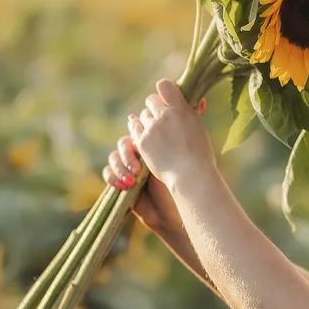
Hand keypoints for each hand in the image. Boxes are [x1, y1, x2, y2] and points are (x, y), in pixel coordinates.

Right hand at [102, 94, 207, 235]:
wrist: (180, 207)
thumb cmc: (188, 177)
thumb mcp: (190, 147)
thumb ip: (190, 123)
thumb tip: (201, 101)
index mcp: (154, 140)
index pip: (138, 126)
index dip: (139, 131)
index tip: (145, 141)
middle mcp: (139, 151)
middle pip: (124, 140)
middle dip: (129, 150)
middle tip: (138, 163)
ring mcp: (129, 166)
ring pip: (114, 156)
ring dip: (122, 165)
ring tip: (133, 178)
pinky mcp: (121, 181)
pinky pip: (107, 173)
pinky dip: (114, 177)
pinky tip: (126, 185)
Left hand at [128, 79, 215, 189]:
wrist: (191, 175)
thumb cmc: (201, 154)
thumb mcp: (199, 128)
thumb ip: (193, 113)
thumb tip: (199, 100)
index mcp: (181, 109)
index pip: (164, 86)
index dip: (164, 91)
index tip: (167, 99)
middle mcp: (164, 115)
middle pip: (151, 101)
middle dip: (155, 108)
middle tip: (161, 118)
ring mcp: (151, 128)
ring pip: (142, 115)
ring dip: (147, 121)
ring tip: (155, 131)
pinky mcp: (142, 141)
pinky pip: (134, 129)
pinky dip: (139, 131)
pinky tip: (144, 136)